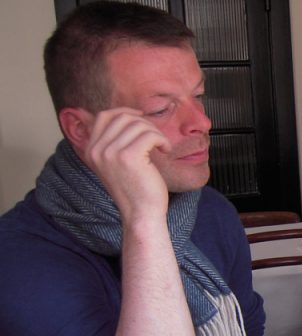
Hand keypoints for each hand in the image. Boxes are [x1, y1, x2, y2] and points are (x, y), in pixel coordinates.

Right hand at [80, 107, 170, 221]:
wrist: (141, 213)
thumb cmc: (135, 188)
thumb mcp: (116, 163)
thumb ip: (114, 141)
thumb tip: (127, 115)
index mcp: (91, 150)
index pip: (104, 116)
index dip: (125, 112)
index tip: (143, 119)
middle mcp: (97, 150)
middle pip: (123, 117)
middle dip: (144, 124)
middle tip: (156, 139)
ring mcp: (110, 153)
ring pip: (138, 125)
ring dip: (156, 133)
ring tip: (161, 147)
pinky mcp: (129, 157)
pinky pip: (150, 135)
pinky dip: (162, 140)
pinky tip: (165, 151)